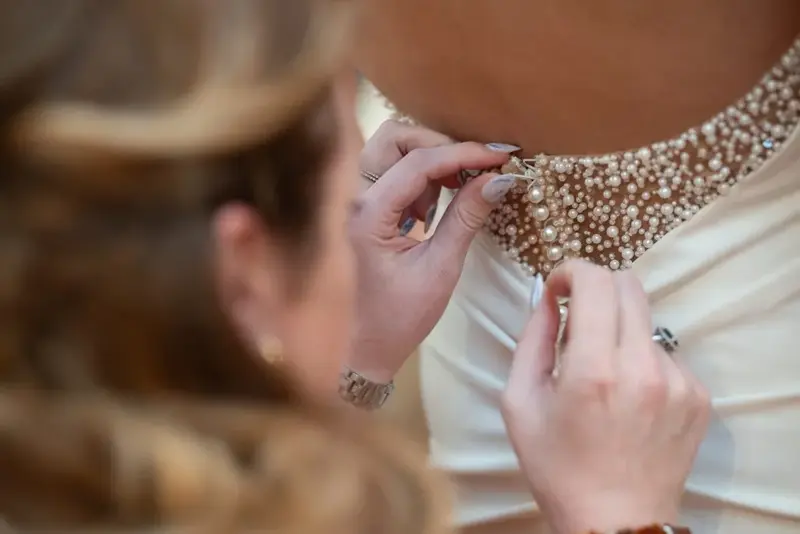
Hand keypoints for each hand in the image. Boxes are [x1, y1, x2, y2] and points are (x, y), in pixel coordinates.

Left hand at [348, 120, 518, 381]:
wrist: (369, 345)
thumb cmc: (400, 316)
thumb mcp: (441, 268)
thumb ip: (467, 218)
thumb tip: (501, 179)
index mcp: (368, 215)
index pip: (418, 162)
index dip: (464, 153)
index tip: (501, 157)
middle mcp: (354, 199)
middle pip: (394, 138)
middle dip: (438, 146)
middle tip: (473, 171)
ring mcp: (356, 201)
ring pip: (391, 149)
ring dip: (427, 161)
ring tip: (450, 196)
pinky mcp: (365, 207)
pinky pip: (391, 170)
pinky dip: (419, 176)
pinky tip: (433, 209)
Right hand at [502, 260, 710, 533]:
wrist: (615, 521)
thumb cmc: (558, 467)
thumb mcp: (520, 403)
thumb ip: (532, 340)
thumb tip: (549, 299)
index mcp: (594, 371)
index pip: (596, 281)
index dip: (571, 271)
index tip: (558, 287)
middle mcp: (643, 368)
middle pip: (629, 285)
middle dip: (597, 289)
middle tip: (577, 321)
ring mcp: (677, 382)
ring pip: (646, 320)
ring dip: (619, 330)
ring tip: (603, 376)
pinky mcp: (697, 396)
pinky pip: (666, 352)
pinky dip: (641, 359)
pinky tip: (628, 397)